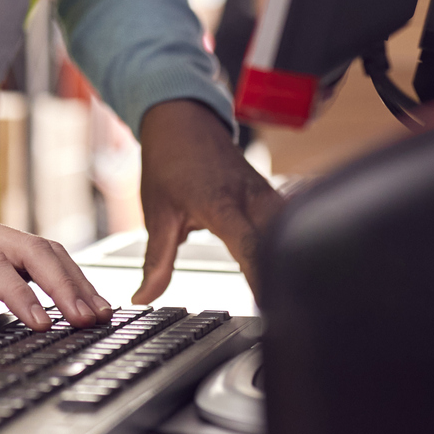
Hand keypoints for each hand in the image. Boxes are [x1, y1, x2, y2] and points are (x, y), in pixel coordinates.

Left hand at [0, 211, 113, 351]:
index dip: (17, 291)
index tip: (40, 323)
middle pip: (26, 248)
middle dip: (59, 284)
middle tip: (84, 319)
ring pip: (44, 251)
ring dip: (73, 282)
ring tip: (97, 314)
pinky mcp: (7, 254)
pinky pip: (45, 262)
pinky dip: (70, 281)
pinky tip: (89, 304)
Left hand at [134, 98, 281, 304]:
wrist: (181, 117)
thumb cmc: (169, 159)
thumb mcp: (157, 214)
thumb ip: (156, 261)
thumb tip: (144, 297)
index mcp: (221, 205)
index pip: (251, 247)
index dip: (263, 279)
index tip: (269, 309)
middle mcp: (251, 198)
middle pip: (281, 242)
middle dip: (284, 277)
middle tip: (285, 315)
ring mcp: (265, 194)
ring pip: (290, 230)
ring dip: (289, 258)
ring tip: (289, 297)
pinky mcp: (271, 194)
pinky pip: (288, 221)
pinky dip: (289, 242)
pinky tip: (289, 267)